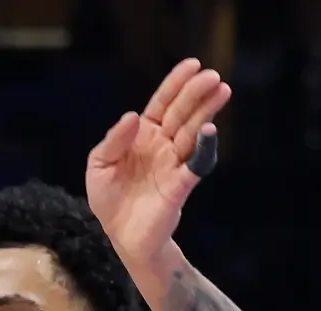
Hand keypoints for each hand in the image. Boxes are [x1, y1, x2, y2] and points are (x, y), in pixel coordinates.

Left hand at [86, 58, 232, 266]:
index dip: (176, 84)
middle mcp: (163, 145)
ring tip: (221, 91)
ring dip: (206, 111)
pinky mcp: (180, 185)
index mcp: (144, 135)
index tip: (192, 64)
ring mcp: (173, 164)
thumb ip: (114, 140)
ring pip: (192, 132)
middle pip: (182, 113)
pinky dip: (203, 148)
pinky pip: (196, 164)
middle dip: (197, 93)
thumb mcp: (99, 165)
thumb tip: (133, 117)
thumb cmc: (110, 199)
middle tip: (213, 76)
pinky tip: (209, 130)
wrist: (121, 236)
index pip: (162, 103)